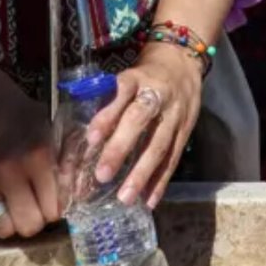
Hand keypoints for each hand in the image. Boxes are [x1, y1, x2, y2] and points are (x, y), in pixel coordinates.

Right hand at [0, 74, 60, 240]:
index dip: (57, 209)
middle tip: (37, 207)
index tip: (55, 202)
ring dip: (13, 224)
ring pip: (4, 231)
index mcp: (38, 156)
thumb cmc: (24, 118)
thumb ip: (68, 160)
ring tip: (17, 209)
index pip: (53, 207)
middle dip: (37, 220)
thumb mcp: (53, 130)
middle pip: (29, 225)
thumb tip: (82, 193)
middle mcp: (10, 172)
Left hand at [85, 44, 203, 211]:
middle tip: (102, 175)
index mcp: (137, 79)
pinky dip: (161, 180)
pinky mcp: (186, 130)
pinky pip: (174, 157)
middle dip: (121, 147)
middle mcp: (157, 94)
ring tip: (125, 197)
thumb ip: (108, 101)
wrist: (183, 64)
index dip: (107, 115)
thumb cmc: (144, 77)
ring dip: (142, 172)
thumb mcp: (127, 78)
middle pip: (140, 118)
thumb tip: (78, 139)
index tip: (91, 138)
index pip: (121, 92)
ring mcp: (175, 113)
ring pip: (159, 143)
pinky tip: (149, 200)